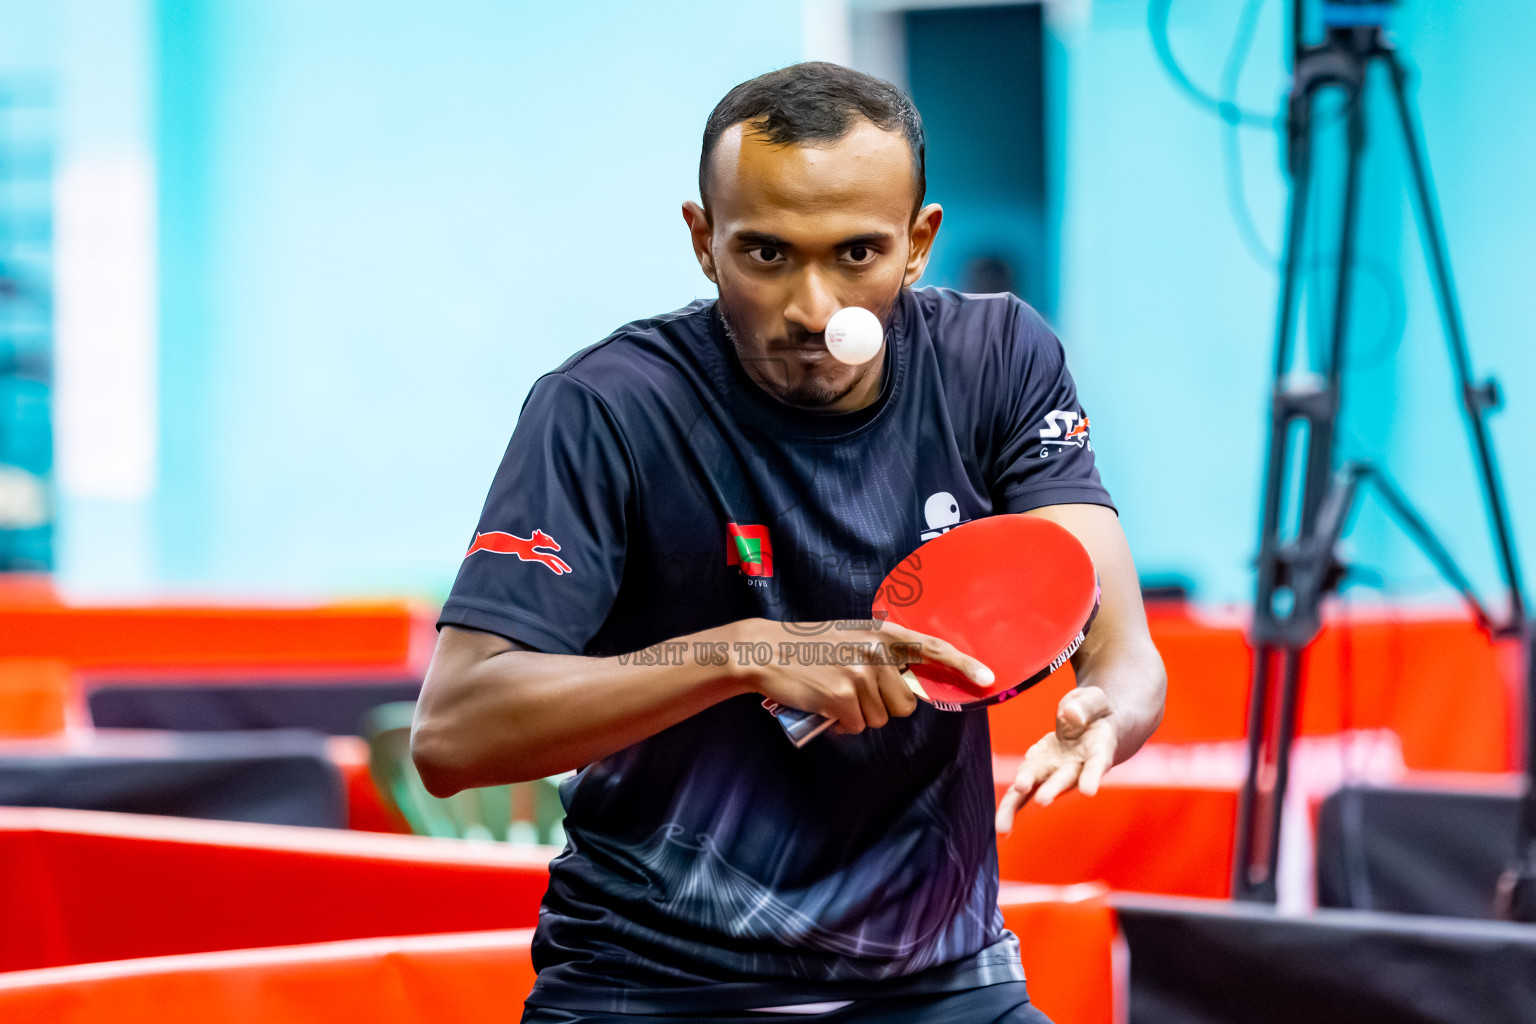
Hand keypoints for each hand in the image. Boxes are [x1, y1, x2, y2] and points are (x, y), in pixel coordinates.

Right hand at [728, 618, 993, 734]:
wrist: (765, 651)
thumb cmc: (809, 647)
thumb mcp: (851, 639)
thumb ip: (882, 656)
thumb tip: (908, 689)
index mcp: (881, 634)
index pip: (932, 648)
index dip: (962, 665)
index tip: (988, 679)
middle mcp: (876, 652)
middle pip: (905, 703)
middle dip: (884, 706)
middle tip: (854, 691)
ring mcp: (860, 674)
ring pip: (881, 718)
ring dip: (859, 715)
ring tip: (835, 693)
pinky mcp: (842, 697)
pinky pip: (857, 726)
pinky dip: (841, 724)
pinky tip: (825, 705)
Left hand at [995, 685, 1117, 832]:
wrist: (1095, 725)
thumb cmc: (1096, 712)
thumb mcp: (1094, 699)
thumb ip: (1084, 706)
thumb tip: (1069, 715)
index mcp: (1098, 750)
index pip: (1096, 764)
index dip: (1092, 776)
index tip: (1089, 790)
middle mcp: (1076, 767)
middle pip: (1063, 781)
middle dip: (1052, 790)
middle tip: (1043, 800)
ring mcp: (1055, 770)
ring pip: (1038, 789)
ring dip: (1023, 804)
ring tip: (1006, 824)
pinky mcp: (1038, 768)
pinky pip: (1024, 785)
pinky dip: (1014, 802)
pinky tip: (1001, 824)